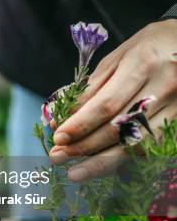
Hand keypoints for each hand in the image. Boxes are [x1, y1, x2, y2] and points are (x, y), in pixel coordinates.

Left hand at [50, 20, 176, 180]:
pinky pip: (150, 149)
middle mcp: (163, 87)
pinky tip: (102, 166)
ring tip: (76, 173)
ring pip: (137, 145)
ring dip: (102, 162)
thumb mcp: (117, 57)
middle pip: (120, 128)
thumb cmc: (148, 47)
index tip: (58, 137)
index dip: (81, 124)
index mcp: (143, 64)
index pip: (107, 103)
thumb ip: (91, 87)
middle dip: (85, 147)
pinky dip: (124, 159)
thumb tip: (60, 116)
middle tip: (58, 157)